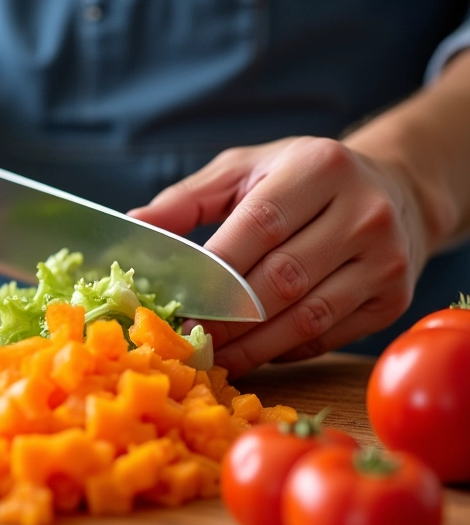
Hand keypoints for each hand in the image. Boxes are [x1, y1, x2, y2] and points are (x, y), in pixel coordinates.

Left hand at [129, 137, 431, 377]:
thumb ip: (187, 199)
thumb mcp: (245, 171)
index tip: (177, 302)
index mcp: (320, 168)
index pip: (258, 226)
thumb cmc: (300, 181)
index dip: (214, 272)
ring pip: (306, 318)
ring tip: (212, 356)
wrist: (391, 192)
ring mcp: (386, 260)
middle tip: (187, 338)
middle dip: (227, 317)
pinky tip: (250, 352)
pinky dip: (281, 351)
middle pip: (282, 279)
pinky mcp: (392, 300)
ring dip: (251, 346)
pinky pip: (325, 337)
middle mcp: (364, 212)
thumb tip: (133, 227)